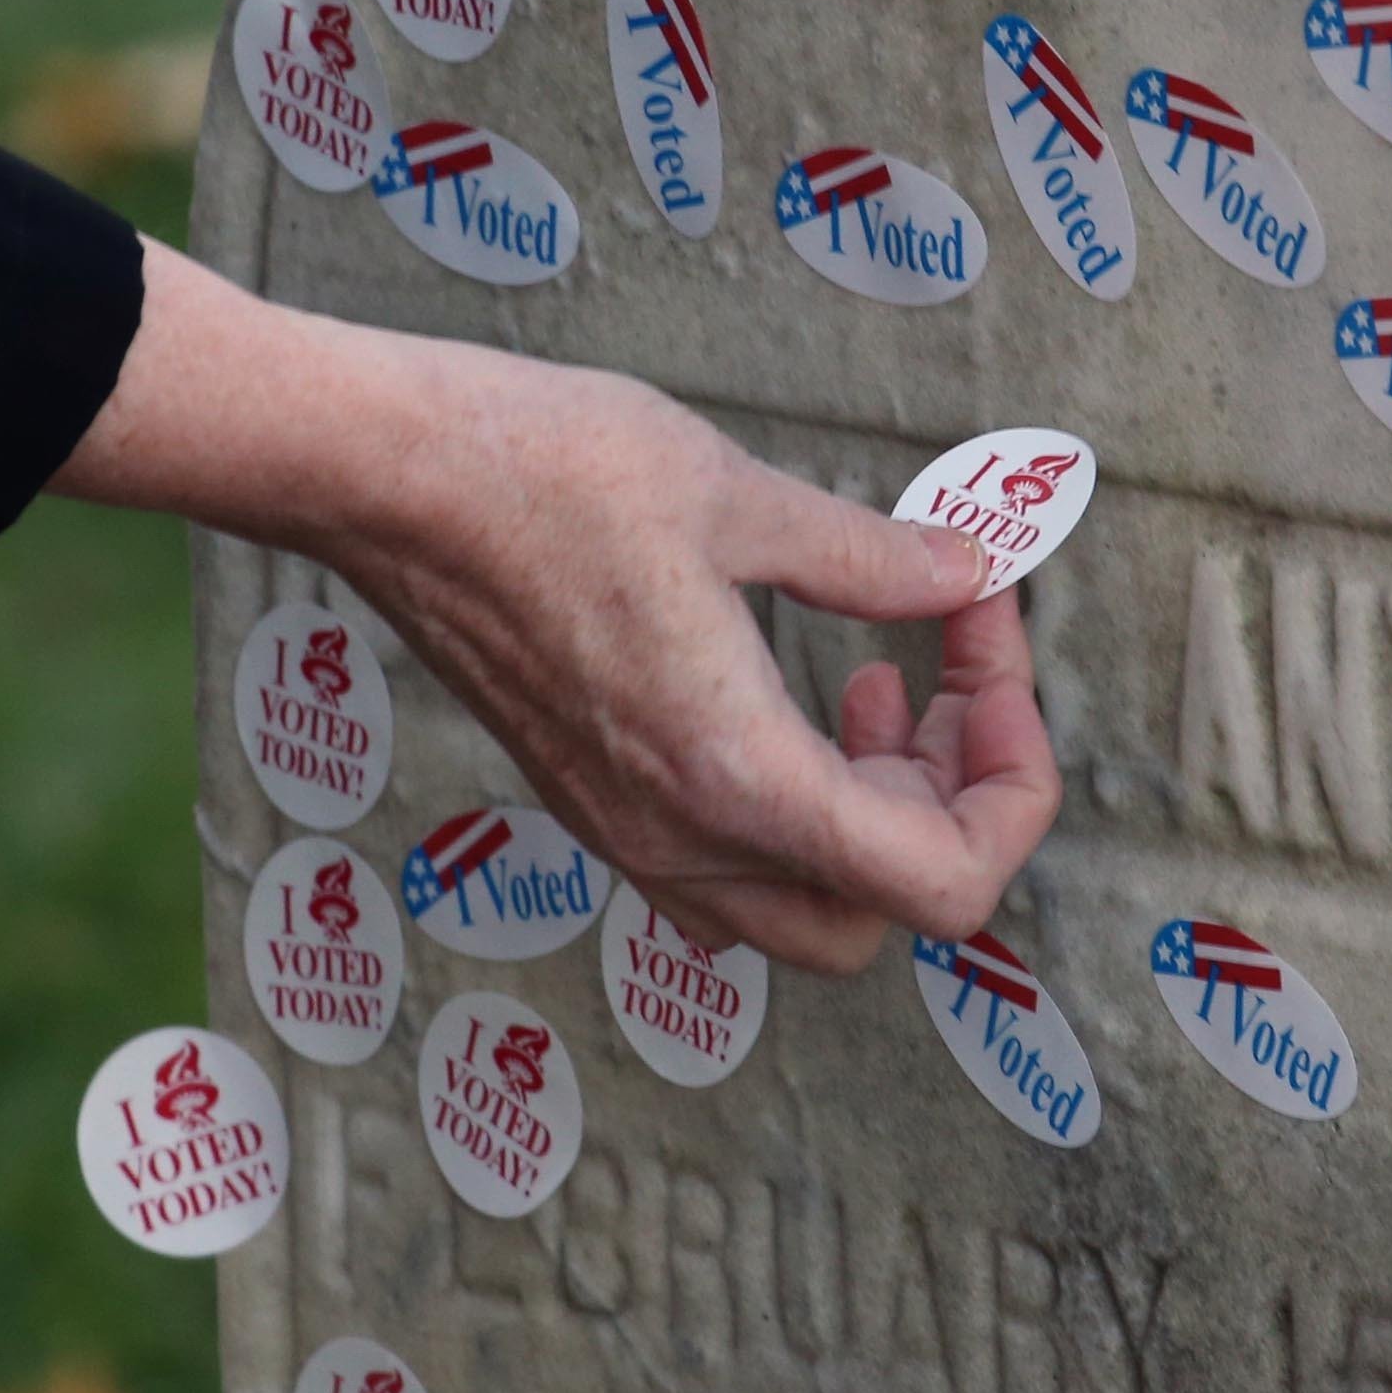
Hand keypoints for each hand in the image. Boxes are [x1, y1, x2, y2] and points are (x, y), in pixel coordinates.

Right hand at [52, 245, 1058, 968]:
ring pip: (807, 907)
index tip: (992, 656)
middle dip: (951, 806)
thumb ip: (876, 562)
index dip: (1012, 789)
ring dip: (876, 817)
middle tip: (956, 678)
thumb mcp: (743, 498)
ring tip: (884, 686)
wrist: (379, 478)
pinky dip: (797, 806)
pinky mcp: (595, 804)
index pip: (946, 885)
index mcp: (738, 780)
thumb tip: (971, 575)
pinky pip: (732, 867)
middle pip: (884, 918)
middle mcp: (683, 839)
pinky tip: (798, 689)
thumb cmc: (542, 475)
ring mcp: (629, 835)